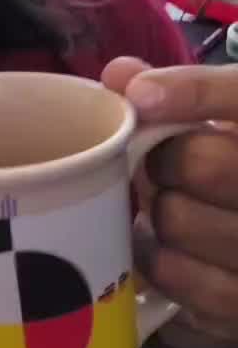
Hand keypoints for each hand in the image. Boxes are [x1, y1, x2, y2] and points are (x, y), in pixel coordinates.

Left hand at [102, 57, 237, 346]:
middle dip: (165, 162)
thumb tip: (120, 74)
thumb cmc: (235, 169)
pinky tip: (167, 249)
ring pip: (178, 219)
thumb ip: (181, 90)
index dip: (192, 94)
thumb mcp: (226, 123)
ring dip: (156, 213)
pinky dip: (156, 259)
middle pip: (202, 164)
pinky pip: (174, 273)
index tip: (141, 96)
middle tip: (162, 165)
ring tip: (168, 208)